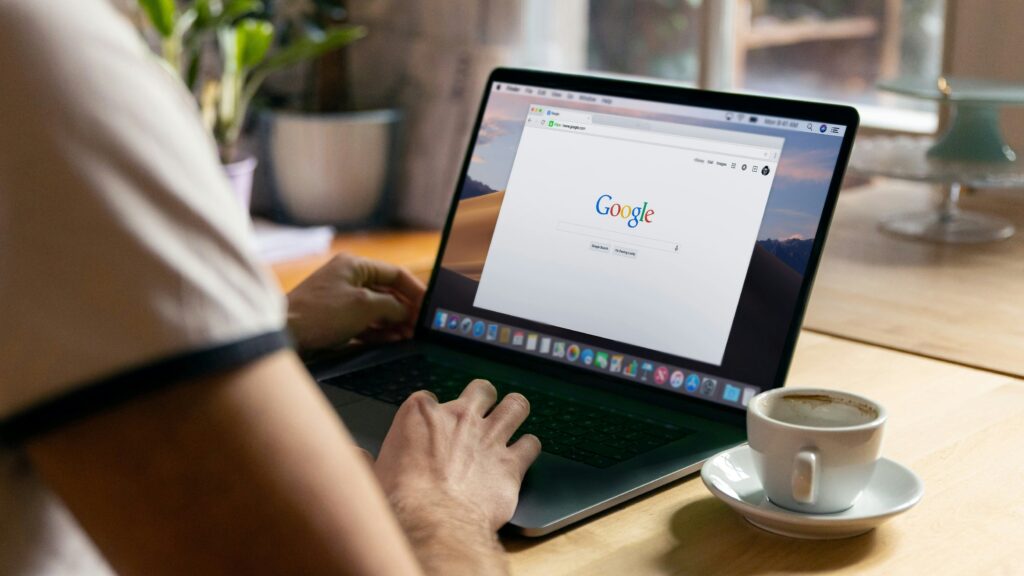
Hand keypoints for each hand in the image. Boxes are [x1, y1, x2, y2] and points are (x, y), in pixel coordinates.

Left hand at [287, 253, 424, 350]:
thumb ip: (392, 306)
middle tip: (420, 326)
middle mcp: (348, 278)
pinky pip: (364, 322)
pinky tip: (392, 340)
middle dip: (405, 310)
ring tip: (409, 336)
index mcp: (355, 265)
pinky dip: (379, 331)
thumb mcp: (364, 306)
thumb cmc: (320, 314)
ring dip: (394, 323)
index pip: (395, 273)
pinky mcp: (336, 318)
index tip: (428, 307)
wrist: (285, 334)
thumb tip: (407, 312)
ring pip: (377, 309)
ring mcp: (342, 299)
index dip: (415, 290)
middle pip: (387, 292)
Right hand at [374, 380, 541, 532]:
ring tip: (514, 415)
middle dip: (483, 398)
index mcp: (421, 414)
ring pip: (515, 405)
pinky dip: (529, 447)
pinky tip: (525, 452)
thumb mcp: (372, 475)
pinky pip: (531, 444)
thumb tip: (353, 456)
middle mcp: (459, 418)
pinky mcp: (512, 463)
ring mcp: (489, 437)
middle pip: (481, 389)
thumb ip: (365, 459)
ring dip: (515, 410)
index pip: (429, 397)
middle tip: (481, 410)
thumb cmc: (401, 501)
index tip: (431, 425)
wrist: (434, 523)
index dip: (432, 411)